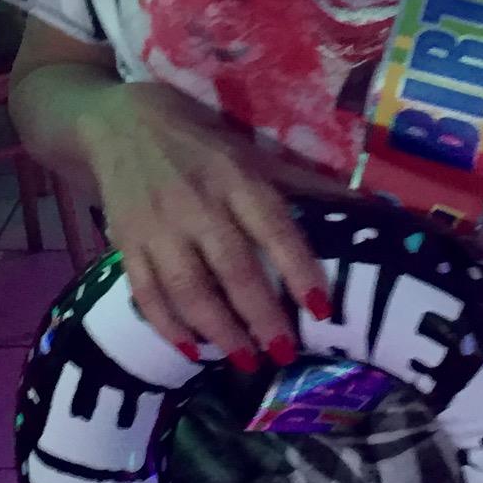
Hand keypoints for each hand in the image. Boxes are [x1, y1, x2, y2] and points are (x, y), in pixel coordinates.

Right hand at [77, 81, 331, 364]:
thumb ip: (301, 182)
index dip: (299, 270)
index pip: (274, 228)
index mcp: (236, 178)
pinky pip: (145, 292)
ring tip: (245, 360)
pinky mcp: (126, 242)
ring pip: (188, 288)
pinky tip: (192, 349)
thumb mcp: (251, 152)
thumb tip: (365, 202)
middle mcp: (197, 203)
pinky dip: (168, 325)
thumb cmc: (200, 142)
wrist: (118, 122)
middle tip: (283, 353)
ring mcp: (157, 226)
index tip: (322, 309)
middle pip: (233, 268)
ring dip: (218, 330)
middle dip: (260, 316)